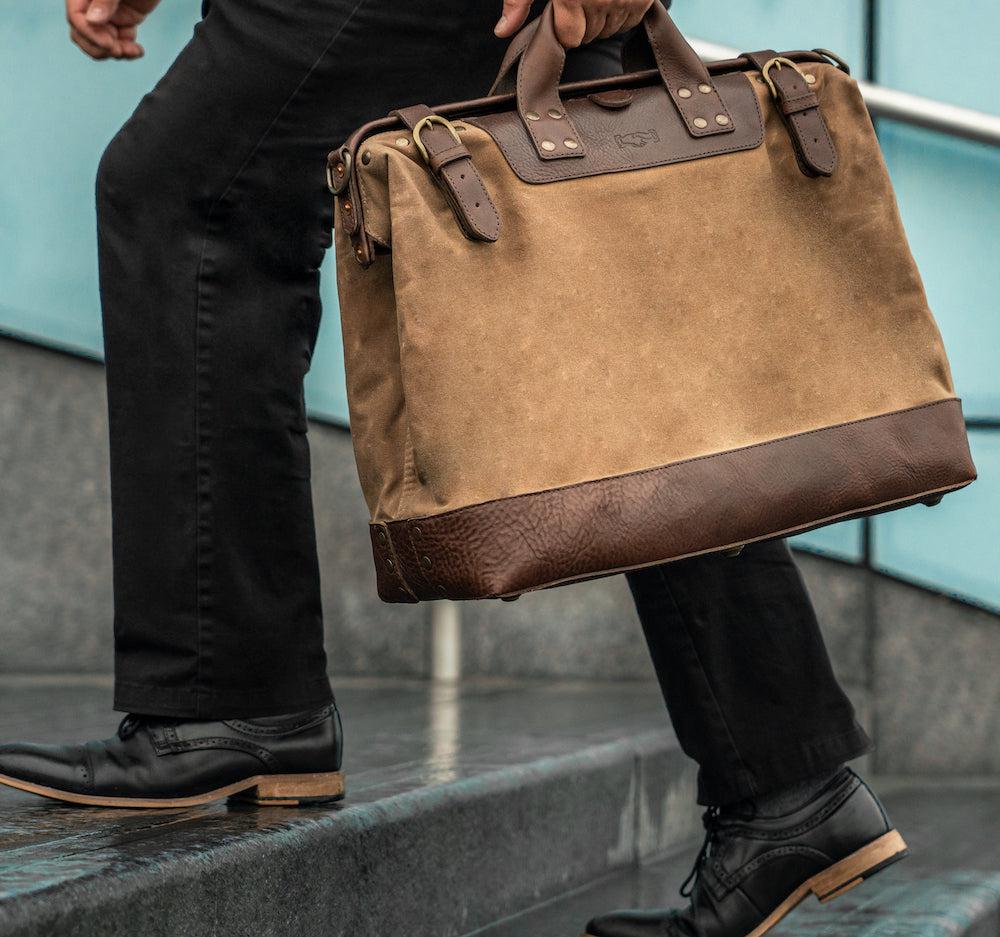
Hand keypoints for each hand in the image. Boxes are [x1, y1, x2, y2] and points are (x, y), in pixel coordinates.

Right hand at [66, 0, 161, 59]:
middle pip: (82, 35)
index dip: (90, 35)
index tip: (110, 44)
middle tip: (119, 50)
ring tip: (132, 51)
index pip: (76, 18)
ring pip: (99, 42)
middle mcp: (92, 4)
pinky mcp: (123, 22)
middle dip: (99, 47)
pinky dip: (127, 51)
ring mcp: (107, 15)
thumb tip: (92, 19)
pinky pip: (118, 43)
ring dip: (114, 52)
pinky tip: (139, 50)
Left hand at [495, 0, 652, 47]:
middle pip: (590, 35)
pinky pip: (631, 19)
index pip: (570, 38)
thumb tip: (502, 30)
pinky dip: (622, 10)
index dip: (563, 26)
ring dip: (602, 17)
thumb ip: (519, 0)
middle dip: (582, 21)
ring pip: (611, 29)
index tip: (562, 9)